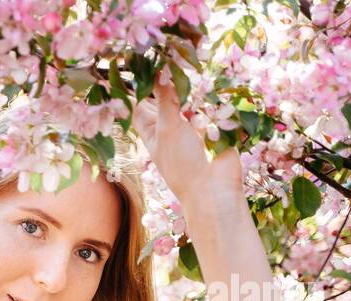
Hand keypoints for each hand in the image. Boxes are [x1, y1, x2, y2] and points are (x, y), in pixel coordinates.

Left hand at [132, 68, 242, 206]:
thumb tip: (160, 70)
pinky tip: (210, 105)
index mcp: (151, 131)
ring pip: (189, 100)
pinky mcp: (213, 126)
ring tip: (192, 89)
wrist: (214, 187)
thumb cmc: (182, 163)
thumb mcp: (168, 128)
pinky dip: (209, 103)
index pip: (139, 105)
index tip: (138, 65)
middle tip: (173, 63)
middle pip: (165, 98)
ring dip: (191, 94)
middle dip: (169, 84)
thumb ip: (164, 99)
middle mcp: (169, 127)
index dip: (137, 89)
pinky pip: (209, 107)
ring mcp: (192, 127)